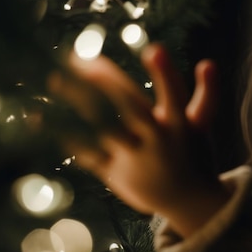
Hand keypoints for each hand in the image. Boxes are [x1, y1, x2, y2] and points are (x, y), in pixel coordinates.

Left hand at [48, 43, 229, 236]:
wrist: (189, 202)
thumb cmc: (193, 153)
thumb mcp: (202, 124)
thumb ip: (207, 93)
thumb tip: (208, 63)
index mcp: (182, 126)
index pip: (174, 95)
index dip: (165, 74)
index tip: (154, 49)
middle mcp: (159, 141)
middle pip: (131, 109)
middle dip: (109, 84)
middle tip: (83, 59)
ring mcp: (136, 159)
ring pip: (105, 129)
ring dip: (79, 104)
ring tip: (54, 78)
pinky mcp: (117, 173)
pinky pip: (89, 154)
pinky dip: (67, 136)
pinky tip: (43, 118)